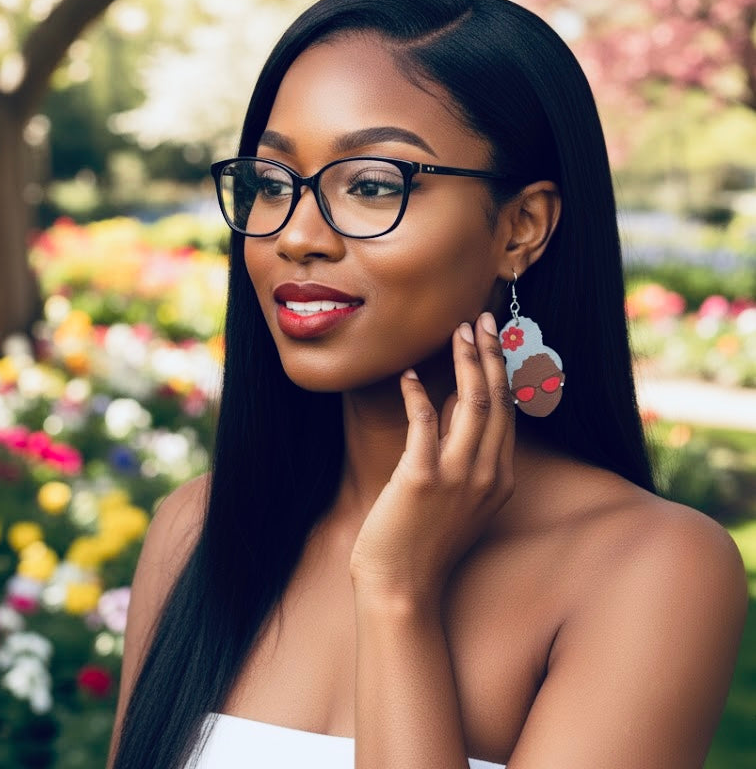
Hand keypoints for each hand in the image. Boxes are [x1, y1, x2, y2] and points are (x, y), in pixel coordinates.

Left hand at [349, 313, 514, 607]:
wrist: (401, 588)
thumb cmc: (423, 541)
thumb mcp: (458, 498)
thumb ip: (463, 456)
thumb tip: (451, 407)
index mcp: (500, 478)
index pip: (508, 412)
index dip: (503, 370)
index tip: (496, 339)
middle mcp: (487, 474)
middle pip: (496, 400)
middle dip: (490, 354)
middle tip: (481, 319)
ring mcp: (457, 477)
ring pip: (470, 404)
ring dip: (466, 362)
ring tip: (457, 330)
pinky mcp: (421, 479)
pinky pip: (424, 423)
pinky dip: (418, 394)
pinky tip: (409, 375)